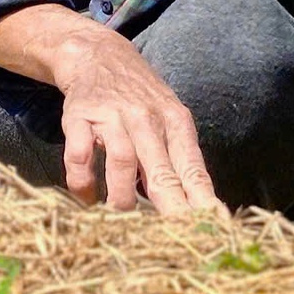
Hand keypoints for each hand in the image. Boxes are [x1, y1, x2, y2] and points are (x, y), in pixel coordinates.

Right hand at [53, 27, 225, 214]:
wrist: (98, 54)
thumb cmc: (140, 96)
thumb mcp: (170, 118)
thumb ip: (179, 159)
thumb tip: (197, 207)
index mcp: (175, 123)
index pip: (193, 168)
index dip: (203, 199)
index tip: (214, 225)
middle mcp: (147, 119)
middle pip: (162, 170)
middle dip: (171, 207)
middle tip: (175, 238)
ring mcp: (112, 117)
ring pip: (122, 162)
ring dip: (122, 198)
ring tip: (120, 220)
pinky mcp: (79, 117)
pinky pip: (80, 155)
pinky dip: (82, 182)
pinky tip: (86, 199)